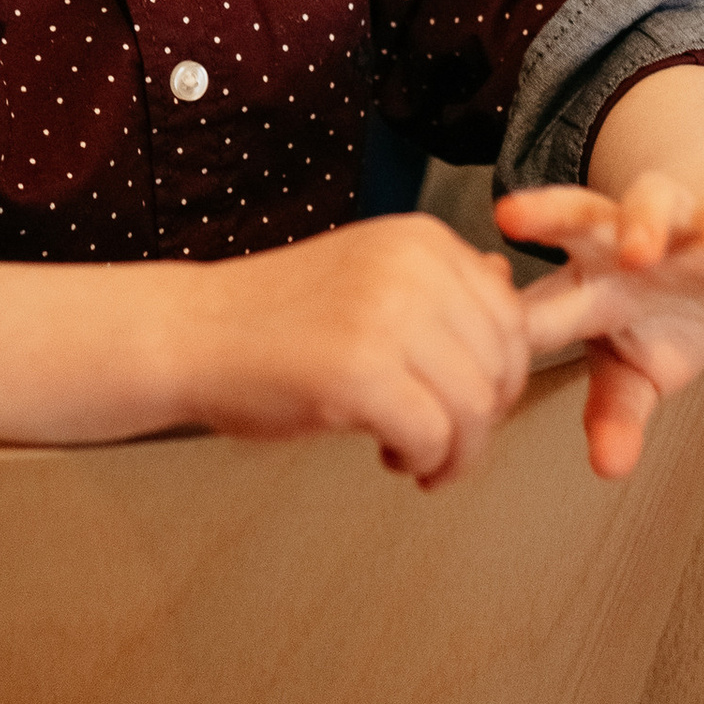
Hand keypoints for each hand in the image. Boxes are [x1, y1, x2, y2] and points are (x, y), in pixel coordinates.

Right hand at [174, 212, 532, 489]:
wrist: (192, 332)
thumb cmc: (272, 316)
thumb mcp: (367, 274)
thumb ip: (437, 284)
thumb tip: (507, 286)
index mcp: (420, 240)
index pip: (511, 317)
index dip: (500, 376)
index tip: (469, 402)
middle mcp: (411, 269)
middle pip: (502, 366)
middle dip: (484, 420)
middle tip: (445, 439)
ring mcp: (386, 318)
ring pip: (477, 408)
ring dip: (457, 451)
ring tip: (419, 455)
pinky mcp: (358, 374)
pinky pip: (434, 438)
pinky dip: (425, 463)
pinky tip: (393, 457)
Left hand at [498, 157, 703, 482]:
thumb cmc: (670, 312)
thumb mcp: (638, 370)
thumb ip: (615, 413)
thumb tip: (608, 466)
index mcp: (589, 283)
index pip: (536, 286)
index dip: (500, 298)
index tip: (461, 308)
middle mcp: (625, 244)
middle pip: (579, 216)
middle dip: (546, 214)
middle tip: (512, 215)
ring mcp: (684, 226)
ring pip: (656, 202)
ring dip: (644, 222)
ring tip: (638, 252)